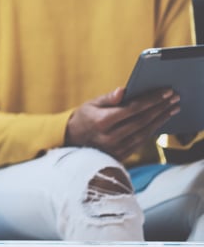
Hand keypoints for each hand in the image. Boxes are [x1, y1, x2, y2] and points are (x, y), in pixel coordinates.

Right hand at [65, 87, 179, 159]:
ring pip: (144, 133)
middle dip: (160, 108)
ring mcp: (115, 149)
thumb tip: (123, 90)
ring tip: (172, 109)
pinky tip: (159, 122)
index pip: (133, 109)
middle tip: (174, 98)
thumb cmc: (84, 118)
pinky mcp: (119, 156)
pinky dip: (152, 131)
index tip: (166, 92)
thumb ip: (109, 98)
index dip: (152, 100)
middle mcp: (109, 137)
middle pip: (142, 121)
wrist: (71, 141)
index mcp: (101, 122)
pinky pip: (141, 142)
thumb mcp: (91, 104)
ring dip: (160, 120)